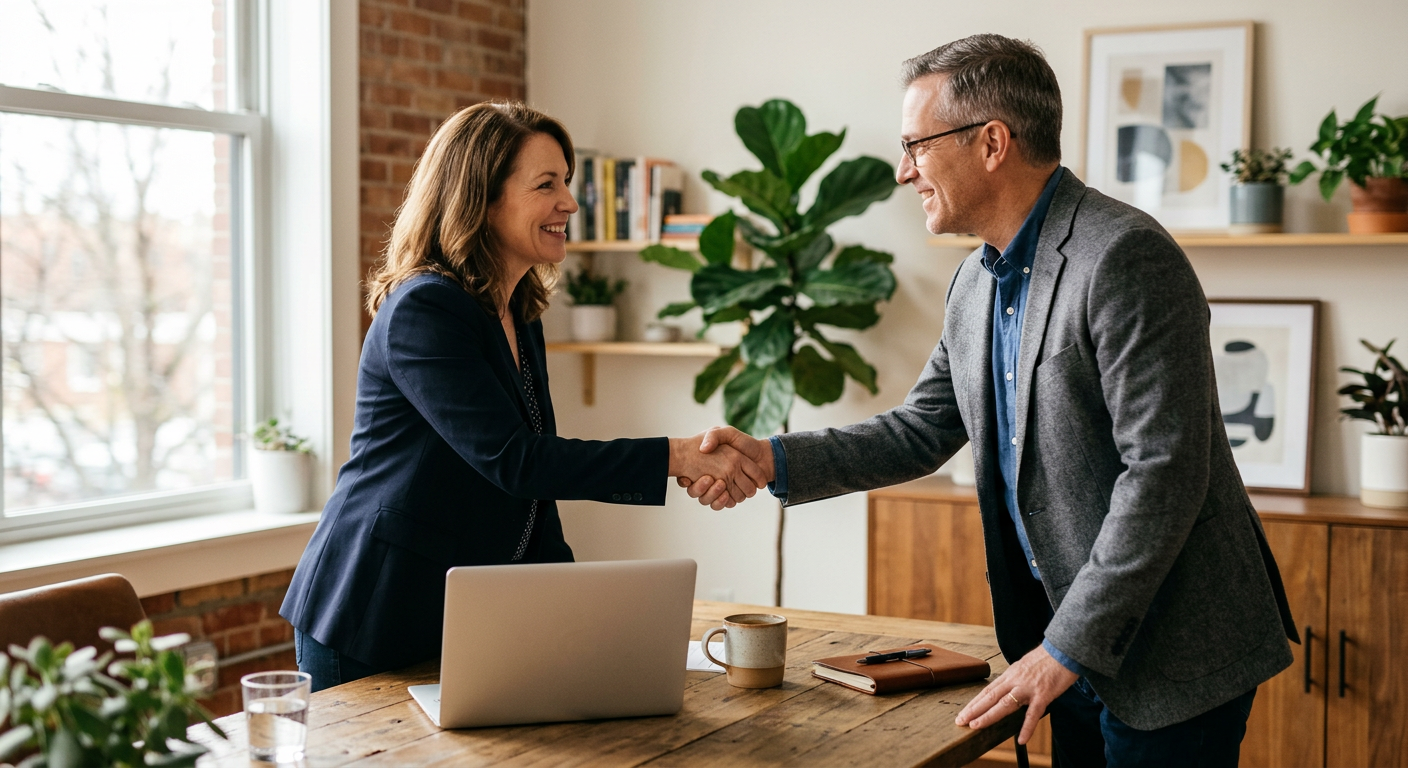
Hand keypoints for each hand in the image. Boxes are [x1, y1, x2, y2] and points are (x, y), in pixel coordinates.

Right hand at [667, 432, 767, 509]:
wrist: (765, 456)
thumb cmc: (745, 443)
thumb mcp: (727, 433)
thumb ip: (714, 436)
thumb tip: (703, 449)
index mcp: (706, 466)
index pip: (686, 478)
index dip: (685, 480)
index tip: (685, 478)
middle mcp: (713, 477)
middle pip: (698, 491)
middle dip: (701, 487)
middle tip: (707, 478)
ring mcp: (722, 488)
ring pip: (709, 499)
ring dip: (712, 493)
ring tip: (720, 483)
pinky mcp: (730, 496)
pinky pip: (721, 504)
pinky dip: (722, 501)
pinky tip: (725, 493)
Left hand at [955, 644, 1077, 744]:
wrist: (1064, 649)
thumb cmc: (1047, 658)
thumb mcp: (1025, 665)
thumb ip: (1016, 678)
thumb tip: (1009, 688)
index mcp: (1011, 674)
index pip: (988, 690)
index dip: (975, 702)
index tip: (964, 712)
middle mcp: (1015, 680)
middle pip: (990, 697)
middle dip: (974, 710)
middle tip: (960, 721)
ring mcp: (1028, 688)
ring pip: (1004, 704)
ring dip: (988, 716)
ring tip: (976, 726)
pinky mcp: (1043, 694)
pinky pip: (1033, 714)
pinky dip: (1026, 728)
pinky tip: (1021, 740)